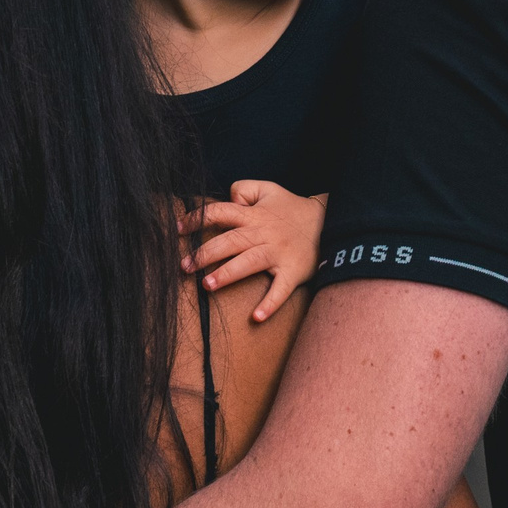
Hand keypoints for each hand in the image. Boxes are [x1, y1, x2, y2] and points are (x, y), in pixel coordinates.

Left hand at [181, 183, 326, 323]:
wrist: (329, 222)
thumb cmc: (291, 208)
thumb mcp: (268, 189)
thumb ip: (244, 189)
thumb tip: (226, 199)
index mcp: (254, 215)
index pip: (220, 213)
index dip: (198, 219)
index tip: (179, 229)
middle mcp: (263, 234)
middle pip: (230, 241)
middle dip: (205, 253)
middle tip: (185, 266)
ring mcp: (278, 253)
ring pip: (249, 262)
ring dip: (228, 274)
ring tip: (207, 285)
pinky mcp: (292, 272)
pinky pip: (280, 290)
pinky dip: (270, 304)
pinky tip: (256, 317)